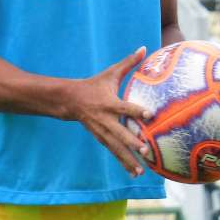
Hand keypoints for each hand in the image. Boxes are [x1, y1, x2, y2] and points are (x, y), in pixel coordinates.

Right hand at [61, 47, 152, 176]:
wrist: (70, 101)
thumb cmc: (95, 85)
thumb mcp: (111, 73)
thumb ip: (129, 62)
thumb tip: (144, 47)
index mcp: (109, 103)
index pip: (125, 107)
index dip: (136, 111)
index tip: (150, 115)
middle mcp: (106, 120)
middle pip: (120, 133)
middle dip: (132, 142)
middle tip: (146, 150)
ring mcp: (102, 131)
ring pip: (116, 148)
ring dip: (128, 159)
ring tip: (141, 170)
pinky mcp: (101, 139)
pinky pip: (114, 152)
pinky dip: (123, 163)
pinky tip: (135, 172)